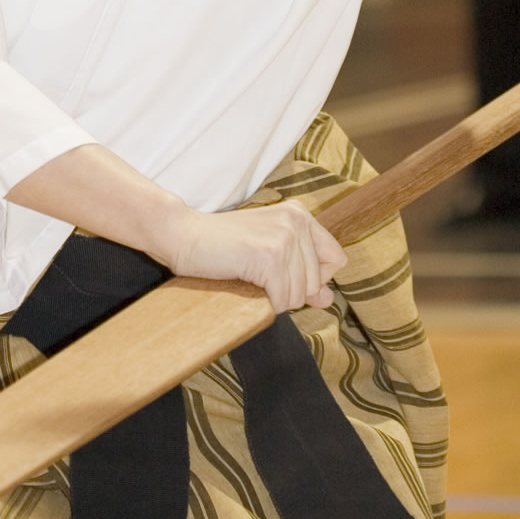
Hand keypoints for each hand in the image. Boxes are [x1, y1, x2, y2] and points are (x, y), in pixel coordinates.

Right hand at [157, 198, 346, 313]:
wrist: (183, 235)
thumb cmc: (222, 245)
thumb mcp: (269, 253)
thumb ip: (302, 272)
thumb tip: (327, 298)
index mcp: (300, 214)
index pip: (336, 259)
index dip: (314, 278)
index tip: (284, 276)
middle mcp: (297, 221)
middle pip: (317, 281)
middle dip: (292, 291)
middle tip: (259, 277)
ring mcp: (284, 238)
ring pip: (300, 294)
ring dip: (276, 298)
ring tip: (251, 280)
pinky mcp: (268, 257)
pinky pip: (283, 299)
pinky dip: (267, 304)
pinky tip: (248, 287)